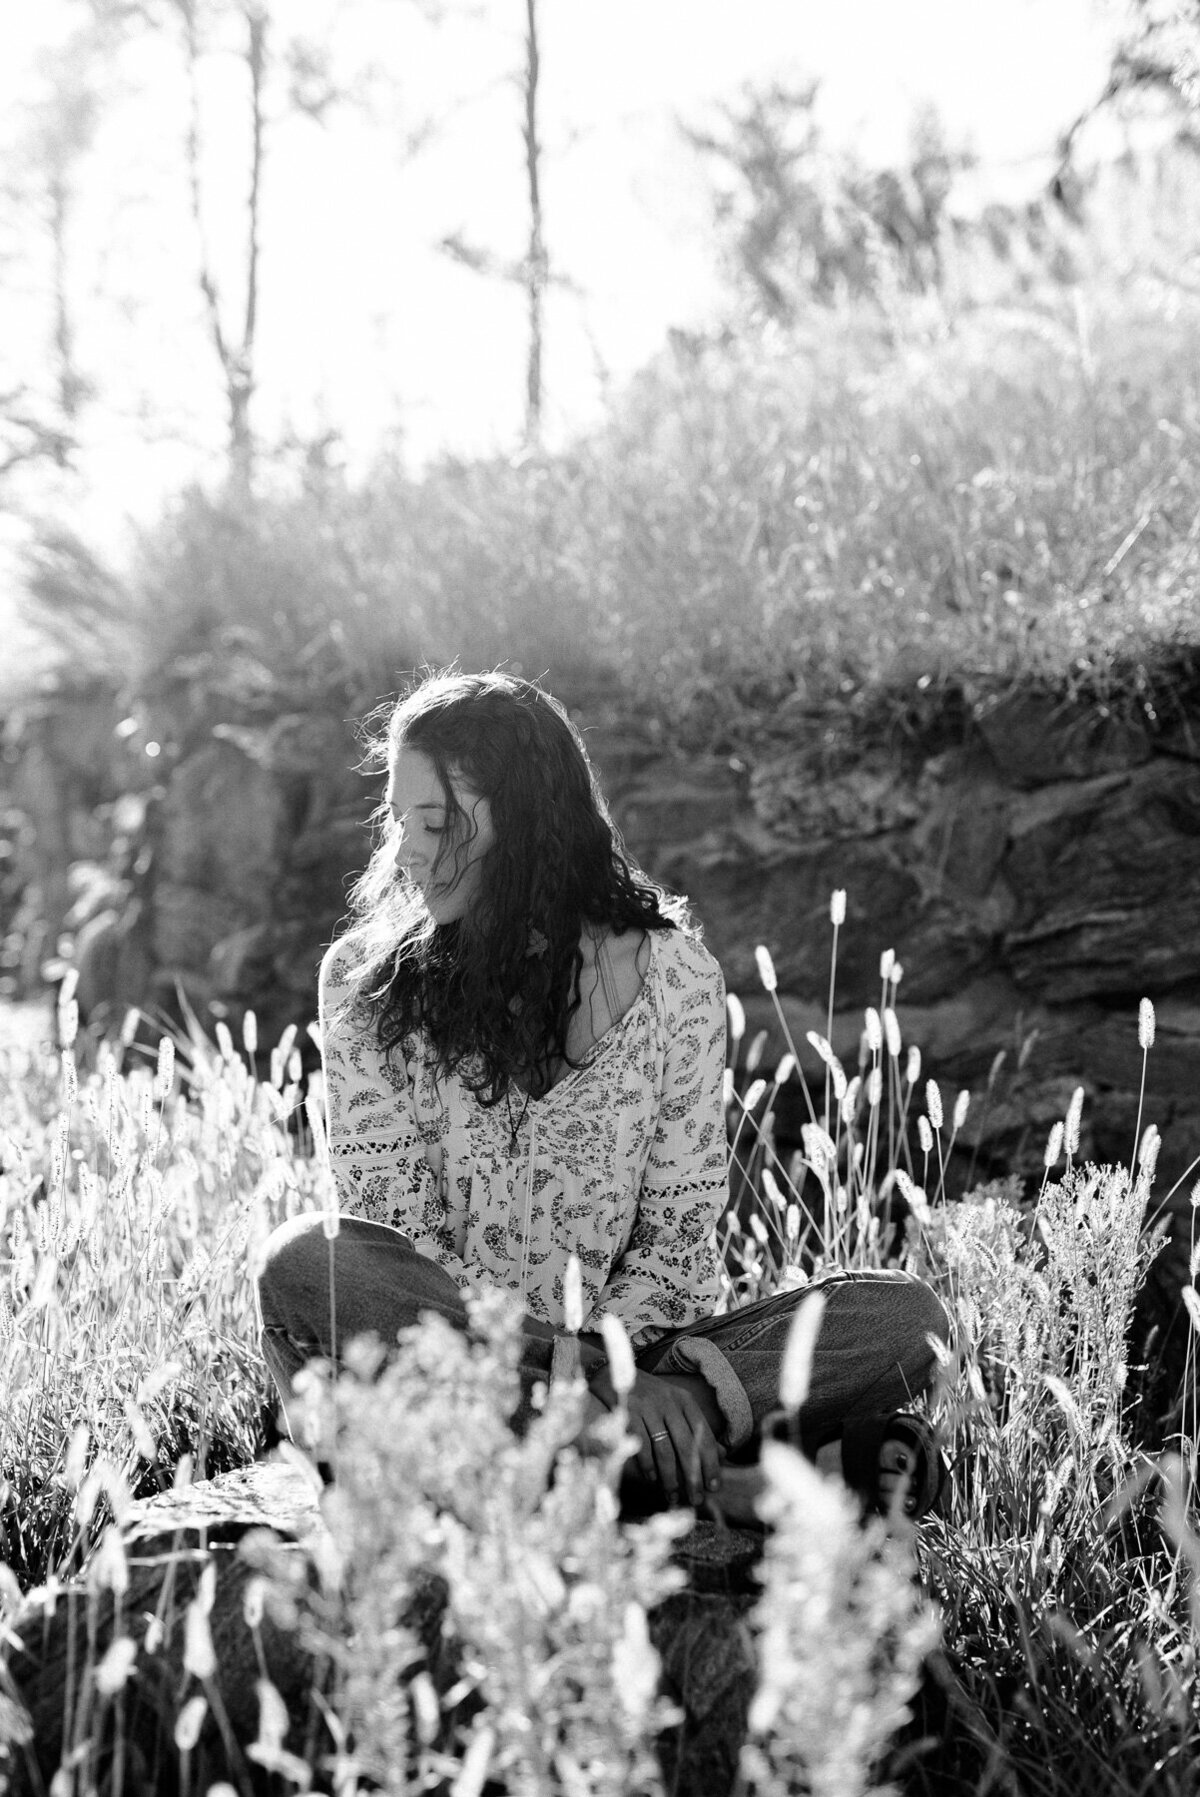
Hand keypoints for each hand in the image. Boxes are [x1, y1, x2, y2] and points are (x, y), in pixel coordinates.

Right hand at [589, 1367, 722, 1506]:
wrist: (613, 1373)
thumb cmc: (649, 1396)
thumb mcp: (674, 1404)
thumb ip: (694, 1426)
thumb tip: (721, 1454)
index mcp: (684, 1400)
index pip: (703, 1435)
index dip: (711, 1463)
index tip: (714, 1486)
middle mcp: (669, 1402)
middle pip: (686, 1445)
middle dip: (693, 1476)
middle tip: (696, 1498)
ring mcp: (648, 1406)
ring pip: (664, 1449)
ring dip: (669, 1476)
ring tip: (672, 1495)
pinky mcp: (628, 1411)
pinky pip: (641, 1444)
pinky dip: (648, 1464)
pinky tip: (652, 1479)